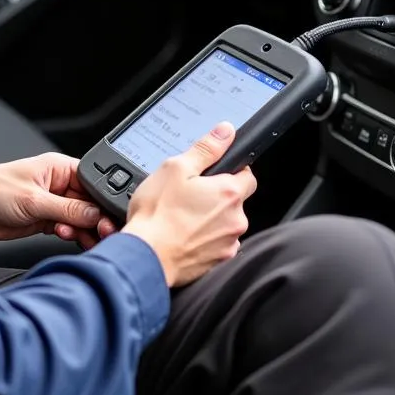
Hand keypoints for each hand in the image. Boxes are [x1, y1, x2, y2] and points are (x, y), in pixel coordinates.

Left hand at [0, 154, 117, 249]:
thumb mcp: (34, 199)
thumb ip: (67, 209)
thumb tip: (95, 214)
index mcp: (60, 169)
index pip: (93, 183)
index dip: (104, 201)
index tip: (111, 216)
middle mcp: (60, 185)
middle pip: (90, 204)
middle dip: (97, 220)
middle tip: (103, 233)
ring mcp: (54, 203)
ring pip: (82, 220)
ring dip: (85, 231)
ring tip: (86, 239)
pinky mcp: (46, 220)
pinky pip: (69, 229)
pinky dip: (72, 236)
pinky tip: (69, 238)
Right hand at [122, 122, 256, 288]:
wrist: (146, 257)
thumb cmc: (157, 215)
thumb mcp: (175, 169)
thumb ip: (205, 149)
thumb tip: (226, 132)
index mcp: (229, 193)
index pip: (247, 175)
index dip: (231, 171)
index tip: (213, 175)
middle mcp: (236, 219)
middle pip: (235, 201)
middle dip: (216, 197)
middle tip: (189, 197)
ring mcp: (228, 243)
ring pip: (225, 224)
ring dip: (210, 220)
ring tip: (182, 219)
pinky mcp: (218, 262)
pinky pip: (216, 245)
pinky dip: (203, 240)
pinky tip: (183, 236)